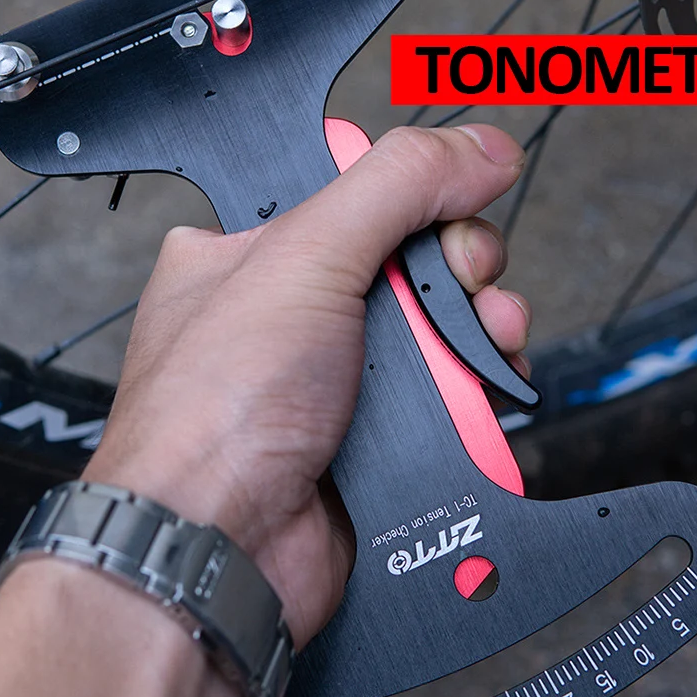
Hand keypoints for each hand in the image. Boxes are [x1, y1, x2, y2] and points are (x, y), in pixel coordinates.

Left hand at [84, 124, 530, 647]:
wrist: (220, 549)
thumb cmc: (212, 414)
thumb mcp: (303, 261)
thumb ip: (394, 187)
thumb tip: (476, 147)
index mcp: (253, 255)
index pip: (359, 195)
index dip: (414, 197)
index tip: (442, 206)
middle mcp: (296, 314)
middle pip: (413, 261)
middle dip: (458, 267)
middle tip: (458, 281)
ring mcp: (339, 378)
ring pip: (441, 329)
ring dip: (479, 328)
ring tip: (484, 340)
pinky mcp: (376, 434)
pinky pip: (449, 394)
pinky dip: (478, 389)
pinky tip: (484, 387)